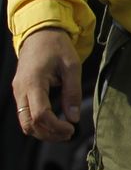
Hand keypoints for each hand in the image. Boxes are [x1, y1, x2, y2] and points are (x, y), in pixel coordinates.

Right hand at [12, 27, 80, 142]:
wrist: (39, 34)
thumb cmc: (57, 47)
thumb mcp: (72, 66)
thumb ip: (72, 92)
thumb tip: (74, 118)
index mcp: (34, 82)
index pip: (40, 115)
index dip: (56, 127)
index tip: (72, 129)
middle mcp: (20, 90)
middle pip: (29, 124)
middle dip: (48, 134)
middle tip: (69, 134)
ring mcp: (17, 92)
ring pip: (24, 123)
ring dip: (42, 132)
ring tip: (63, 131)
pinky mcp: (19, 93)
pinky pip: (24, 115)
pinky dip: (37, 124)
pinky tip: (53, 123)